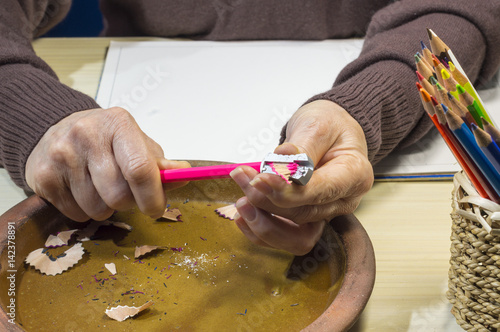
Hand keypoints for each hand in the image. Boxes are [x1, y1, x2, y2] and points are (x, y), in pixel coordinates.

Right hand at [25, 107, 188, 221]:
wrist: (56, 131)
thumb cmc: (105, 140)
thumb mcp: (136, 144)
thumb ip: (160, 164)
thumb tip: (185, 174)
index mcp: (118, 124)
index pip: (140, 169)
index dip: (152, 196)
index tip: (157, 208)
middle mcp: (87, 135)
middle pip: (119, 194)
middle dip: (129, 203)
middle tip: (127, 194)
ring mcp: (62, 155)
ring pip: (97, 208)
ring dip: (106, 208)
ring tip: (101, 188)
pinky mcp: (43, 176)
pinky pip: (75, 213)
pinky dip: (85, 211)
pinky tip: (83, 191)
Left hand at [230, 100, 372, 254]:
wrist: (329, 131)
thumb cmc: (328, 124)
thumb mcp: (317, 125)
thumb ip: (302, 148)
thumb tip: (282, 162)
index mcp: (355, 175)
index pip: (321, 191)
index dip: (289, 190)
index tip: (262, 179)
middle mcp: (344, 200)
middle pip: (304, 212)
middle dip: (269, 199)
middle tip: (243, 177)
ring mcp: (327, 212)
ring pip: (293, 228)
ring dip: (262, 215)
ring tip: (241, 194)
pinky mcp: (308, 218)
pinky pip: (284, 233)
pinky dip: (261, 225)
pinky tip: (244, 211)